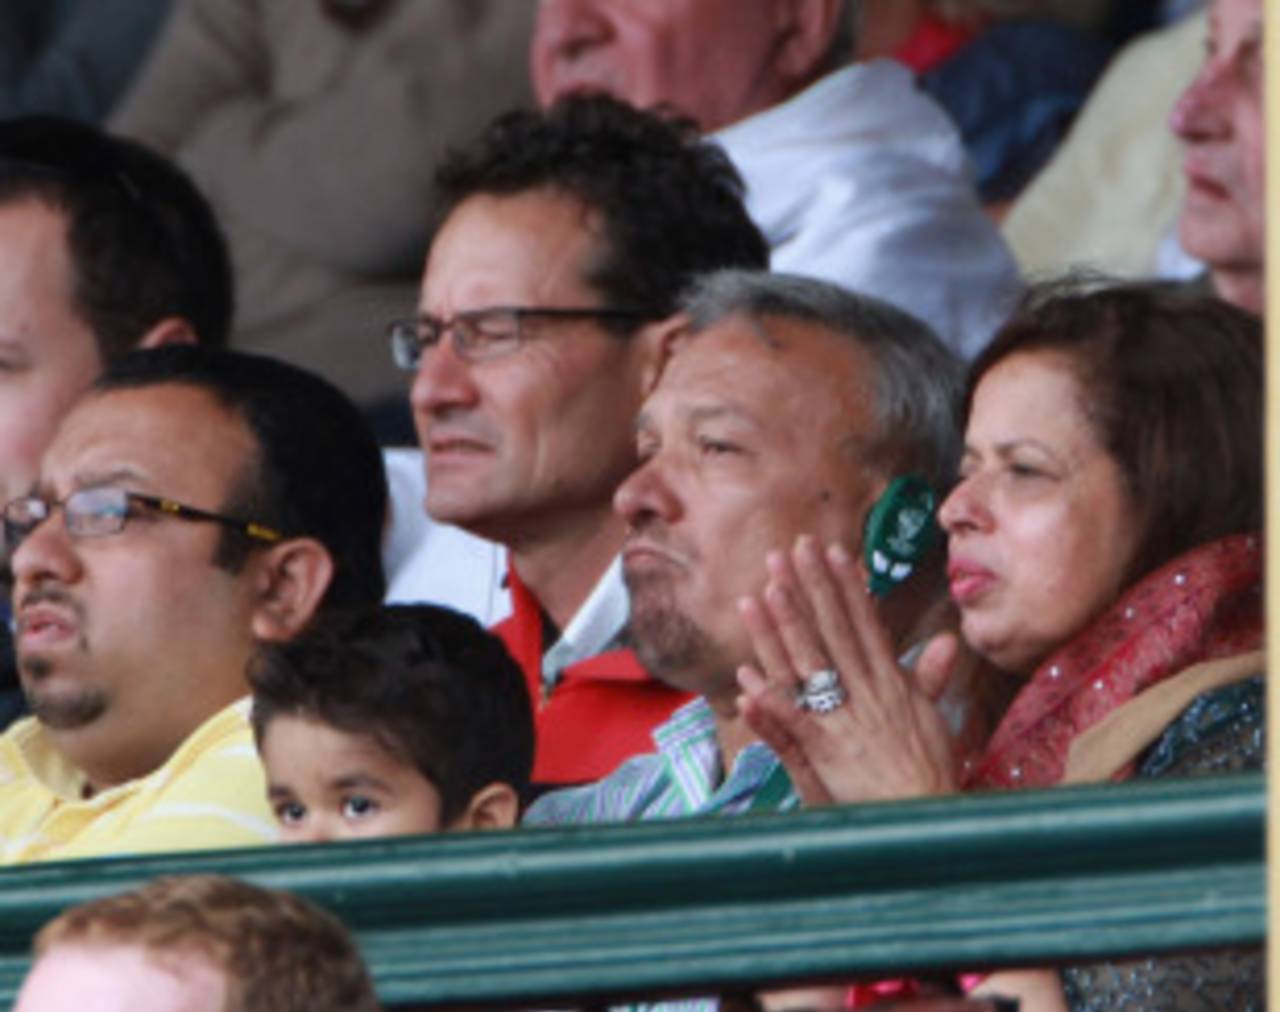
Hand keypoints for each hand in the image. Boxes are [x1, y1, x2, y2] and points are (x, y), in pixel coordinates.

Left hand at [735, 535, 958, 805]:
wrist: (927, 822)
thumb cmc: (928, 775)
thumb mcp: (933, 720)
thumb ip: (930, 679)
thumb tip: (947, 641)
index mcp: (891, 685)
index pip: (865, 625)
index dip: (847, 587)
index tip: (833, 551)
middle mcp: (869, 695)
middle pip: (834, 632)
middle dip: (812, 588)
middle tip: (791, 549)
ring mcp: (847, 722)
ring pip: (810, 666)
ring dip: (785, 629)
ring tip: (763, 592)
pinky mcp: (828, 755)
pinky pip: (794, 723)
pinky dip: (770, 702)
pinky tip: (745, 678)